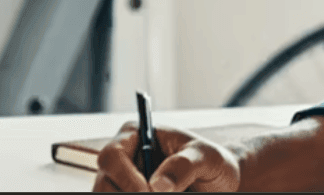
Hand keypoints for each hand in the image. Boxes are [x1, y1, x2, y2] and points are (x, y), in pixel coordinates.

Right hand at [93, 120, 242, 191]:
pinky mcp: (127, 193)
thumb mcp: (207, 157)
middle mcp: (124, 157)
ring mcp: (122, 181)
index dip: (125, 177)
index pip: (112, 155)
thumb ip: (185, 164)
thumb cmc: (212, 161)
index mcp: (137, 134)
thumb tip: (158, 184)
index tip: (148, 191)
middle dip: (129, 194)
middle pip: (105, 183)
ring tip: (169, 193)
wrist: (219, 181)